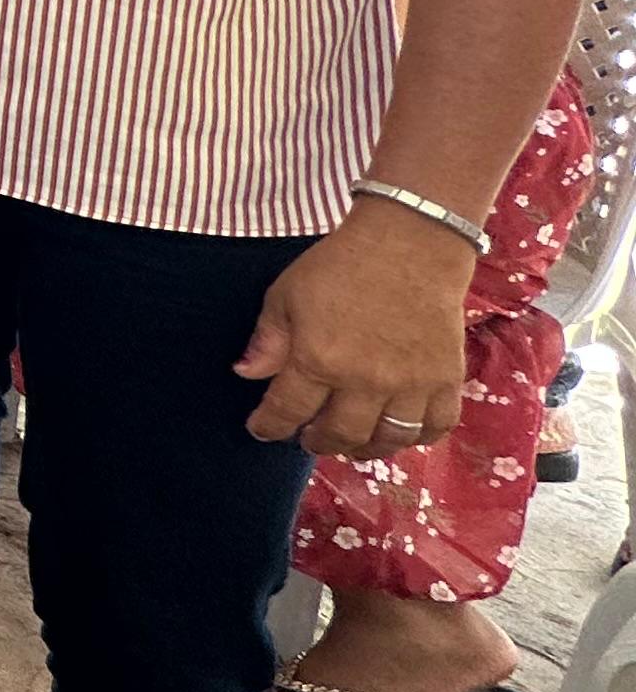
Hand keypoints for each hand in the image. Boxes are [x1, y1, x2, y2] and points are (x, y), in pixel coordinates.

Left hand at [237, 215, 475, 455]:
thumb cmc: (340, 266)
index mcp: (318, 358)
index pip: (287, 411)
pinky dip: (416, 437)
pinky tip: (399, 429)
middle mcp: (365, 380)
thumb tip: (245, 375)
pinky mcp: (446, 379)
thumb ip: (267, 340)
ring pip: (387, 440)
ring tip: (351, 440)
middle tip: (309, 436)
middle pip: (339, 435)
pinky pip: (435, 427)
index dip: (270, 427)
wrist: (409, 244)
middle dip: (317, 441)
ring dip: (364, 448)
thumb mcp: (286, 294)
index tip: (263, 429)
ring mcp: (410, 384)